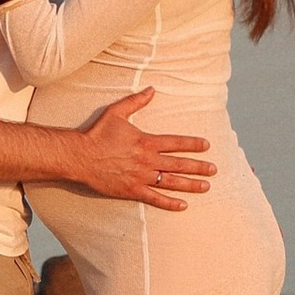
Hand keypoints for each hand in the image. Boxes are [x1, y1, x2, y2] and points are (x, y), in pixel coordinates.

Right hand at [62, 88, 215, 210]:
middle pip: (178, 164)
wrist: (80, 156)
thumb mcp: (116, 112)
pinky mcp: (131, 191)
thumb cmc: (97, 134)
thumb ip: (136, 101)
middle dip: (198, 167)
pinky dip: (169, 203)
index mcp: (146, 141)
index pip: (175, 143)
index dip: (193, 144)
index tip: (206, 146)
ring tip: (206, 186)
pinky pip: (154, 198)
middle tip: (214, 169)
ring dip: (190, 185)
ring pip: (171, 182)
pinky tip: (183, 205)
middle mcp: (147, 160)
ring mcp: (140, 177)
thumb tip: (152, 89)